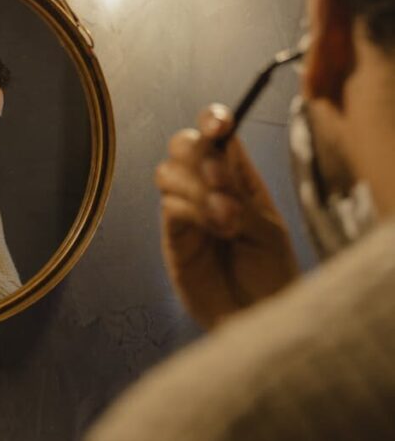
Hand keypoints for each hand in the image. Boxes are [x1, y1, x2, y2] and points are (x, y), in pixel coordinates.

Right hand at [155, 104, 298, 328]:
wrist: (261, 319)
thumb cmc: (272, 274)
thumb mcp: (267, 230)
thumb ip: (240, 197)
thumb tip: (215, 165)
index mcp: (238, 176)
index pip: (217, 136)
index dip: (212, 121)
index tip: (219, 126)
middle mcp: (207, 187)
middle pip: (183, 145)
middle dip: (198, 153)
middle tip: (220, 179)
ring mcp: (187, 211)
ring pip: (168, 172)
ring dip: (197, 187)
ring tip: (227, 219)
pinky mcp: (173, 237)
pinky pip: (170, 207)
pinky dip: (194, 211)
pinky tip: (218, 231)